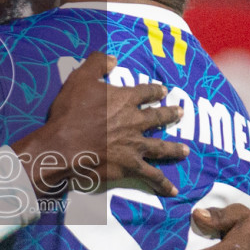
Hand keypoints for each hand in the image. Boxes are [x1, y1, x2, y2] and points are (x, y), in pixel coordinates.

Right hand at [11, 52, 187, 197]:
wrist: (64, 145)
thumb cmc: (70, 112)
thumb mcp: (80, 78)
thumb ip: (97, 64)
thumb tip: (113, 58)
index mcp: (125, 100)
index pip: (146, 92)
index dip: (155, 90)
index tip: (163, 90)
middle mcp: (135, 121)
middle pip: (158, 118)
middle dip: (171, 115)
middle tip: (180, 113)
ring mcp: (136, 145)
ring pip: (161, 147)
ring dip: (174, 149)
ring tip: (185, 151)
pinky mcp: (131, 166)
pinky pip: (151, 176)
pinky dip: (163, 184)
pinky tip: (172, 191)